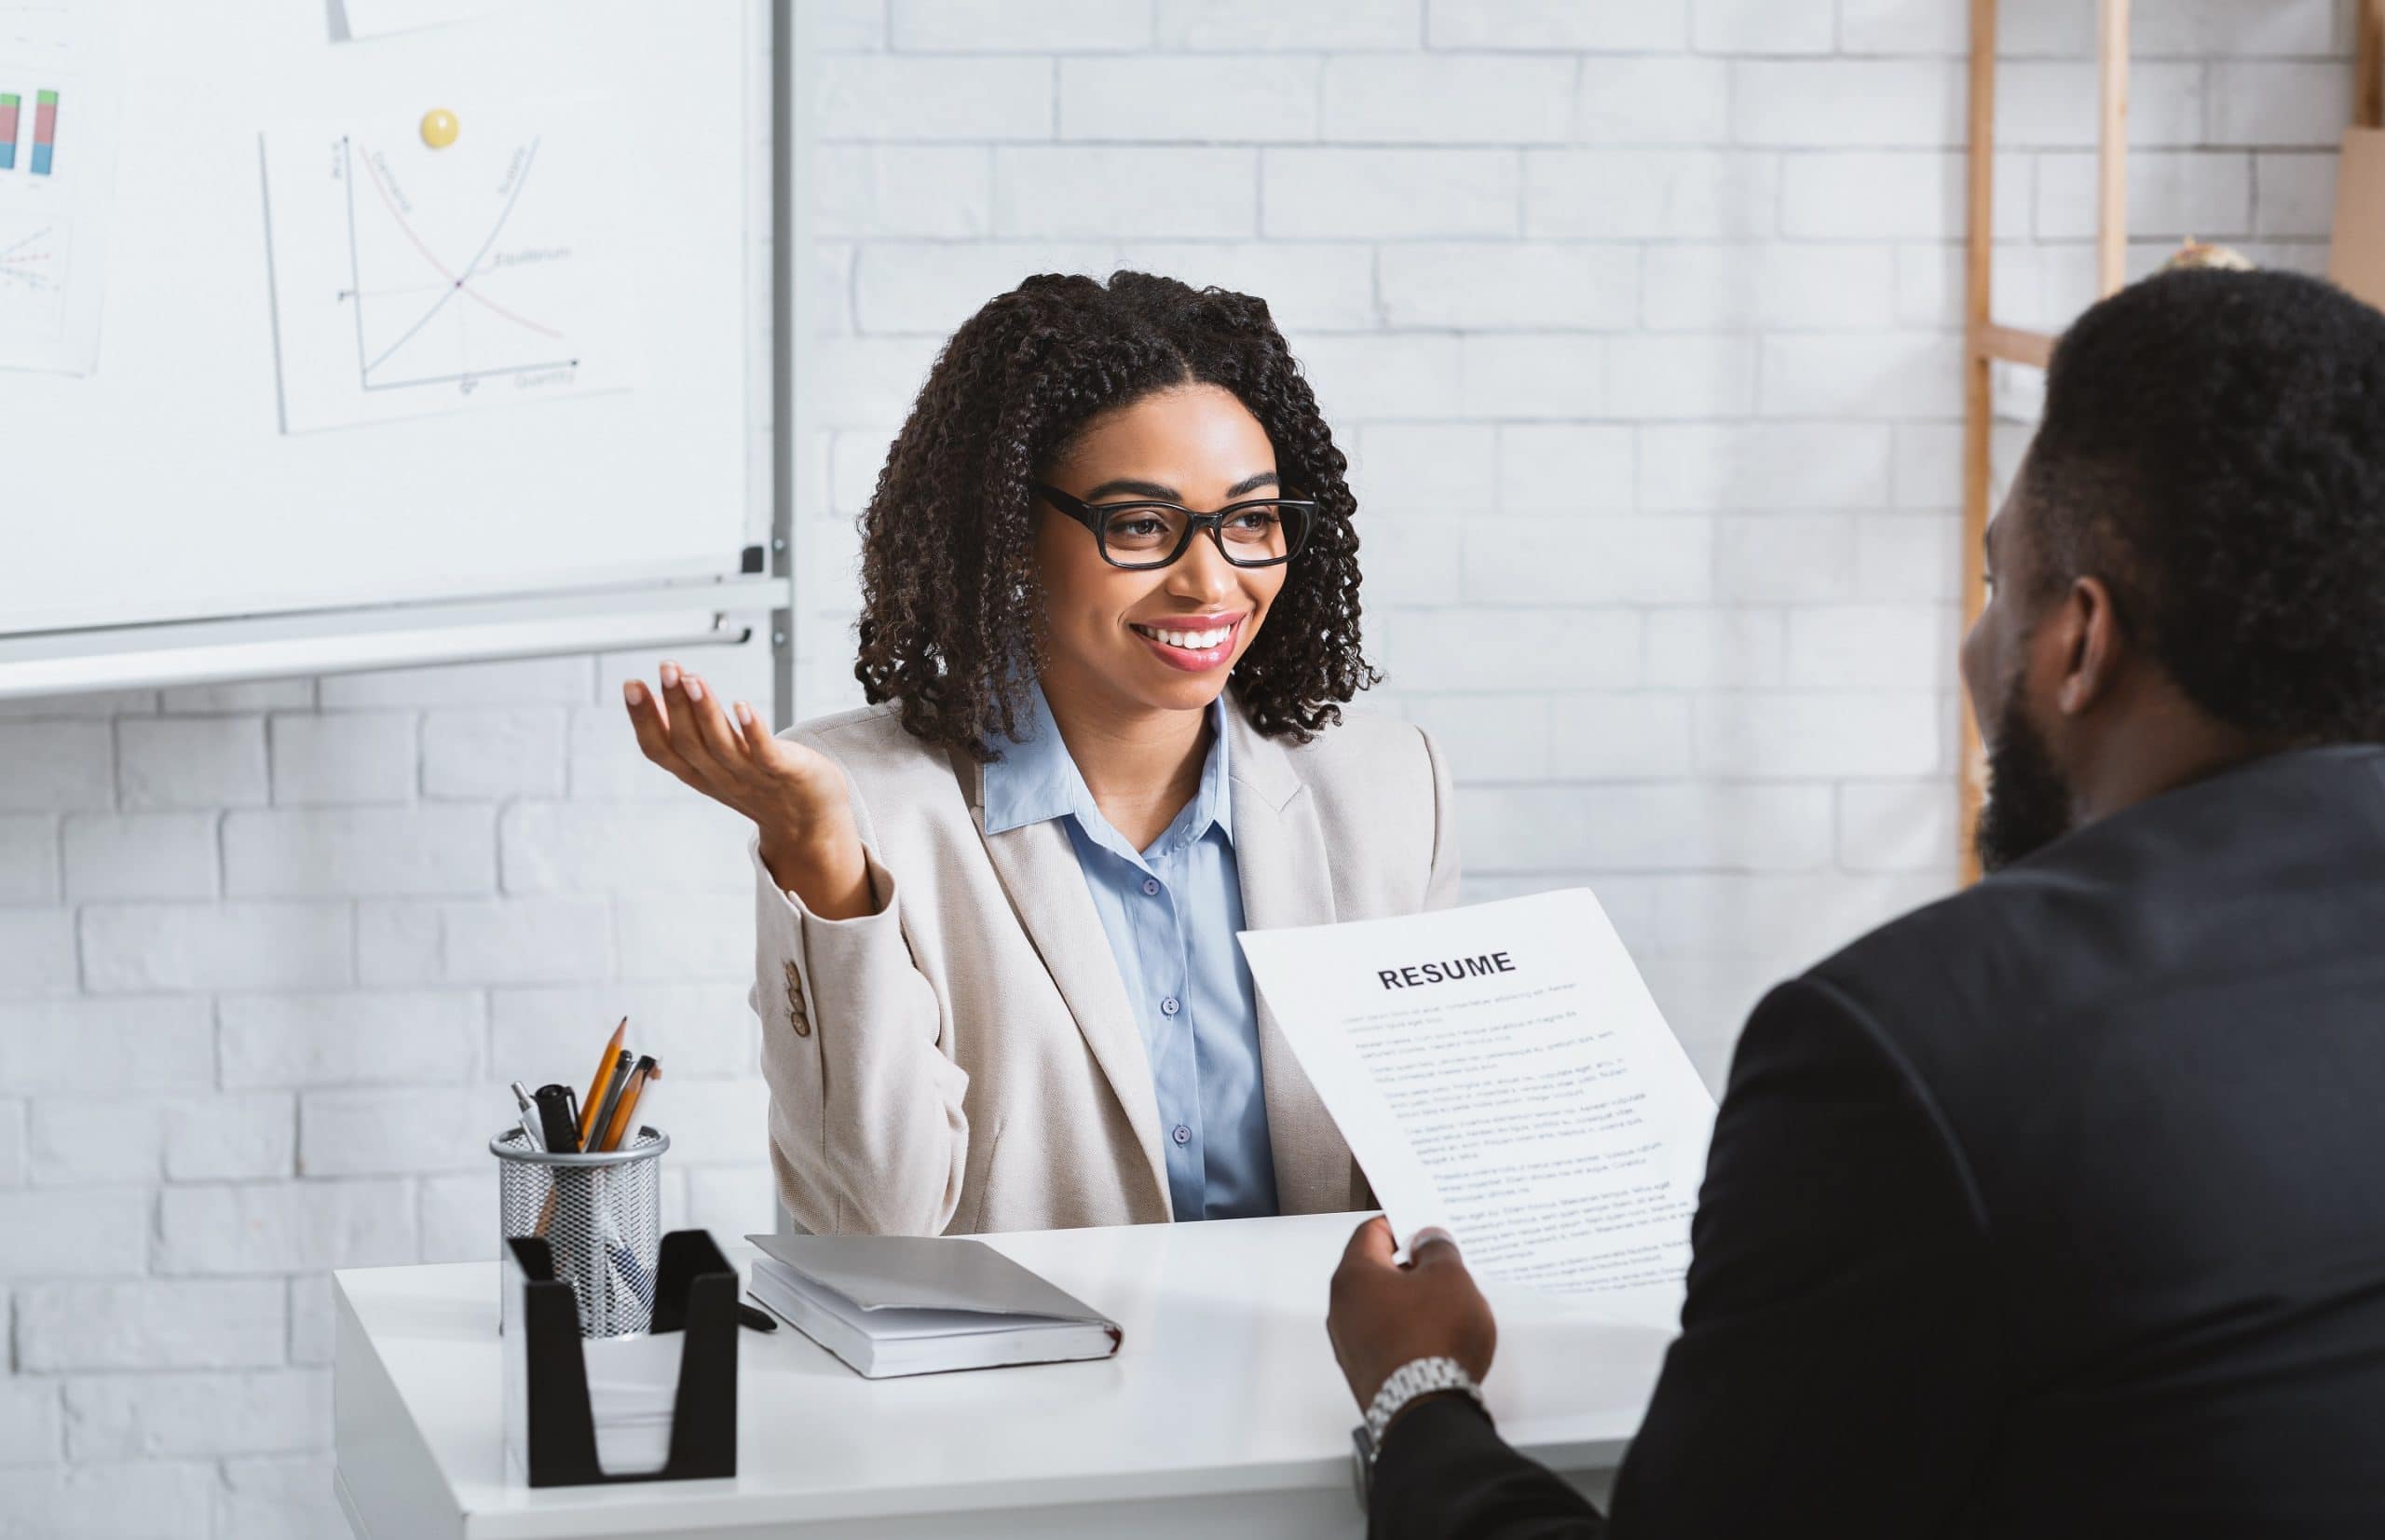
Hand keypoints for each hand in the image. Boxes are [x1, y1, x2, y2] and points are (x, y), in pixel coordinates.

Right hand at [622, 662, 869, 917]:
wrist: (809, 826)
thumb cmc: (761, 786)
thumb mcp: (713, 763)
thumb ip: (683, 735)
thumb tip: (655, 700)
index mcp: (698, 774)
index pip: (660, 749)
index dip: (643, 719)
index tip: (631, 684)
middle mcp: (719, 777)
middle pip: (688, 743)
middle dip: (675, 703)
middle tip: (666, 668)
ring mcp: (752, 777)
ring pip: (721, 745)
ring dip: (705, 710)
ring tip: (693, 678)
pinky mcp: (784, 773)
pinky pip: (765, 753)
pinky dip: (753, 730)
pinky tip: (742, 705)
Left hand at [1326, 1216, 1496, 1410]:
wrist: (1428, 1412)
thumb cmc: (1434, 1341)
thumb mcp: (1449, 1277)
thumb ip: (1438, 1249)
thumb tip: (1428, 1240)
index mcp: (1354, 1277)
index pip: (1370, 1232)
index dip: (1400, 1224)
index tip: (1423, 1226)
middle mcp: (1342, 1309)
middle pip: (1375, 1272)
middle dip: (1410, 1266)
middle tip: (1443, 1264)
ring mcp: (1350, 1345)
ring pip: (1381, 1308)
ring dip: (1410, 1301)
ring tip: (1448, 1304)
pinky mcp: (1366, 1373)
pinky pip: (1385, 1338)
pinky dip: (1408, 1331)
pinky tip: (1437, 1337)